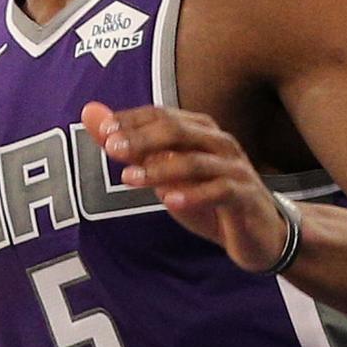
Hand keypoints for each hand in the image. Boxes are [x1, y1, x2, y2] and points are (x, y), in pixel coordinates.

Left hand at [81, 100, 290, 272]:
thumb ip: (129, 145)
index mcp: (199, 131)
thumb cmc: (207, 199)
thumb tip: (90, 113)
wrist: (257, 233)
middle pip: (179, 130)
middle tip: (111, 148)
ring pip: (197, 161)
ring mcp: (234, 168)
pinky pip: (220, 191)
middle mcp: (218, 142)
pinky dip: (195, 195)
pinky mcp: (244, 196)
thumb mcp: (164, 174)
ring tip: (129, 179)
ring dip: (161, 169)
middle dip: (143, 138)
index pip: (162, 114)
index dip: (132, 120)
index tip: (103, 132)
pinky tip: (170, 201)